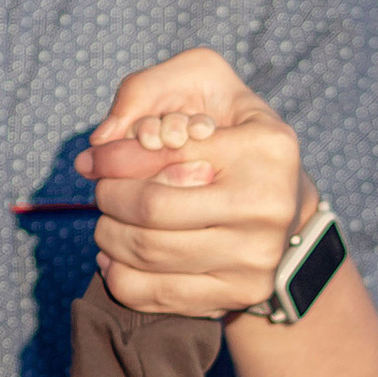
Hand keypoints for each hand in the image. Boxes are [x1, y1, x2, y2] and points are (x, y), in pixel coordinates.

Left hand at [75, 48, 307, 318]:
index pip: (164, 153)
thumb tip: (101, 141)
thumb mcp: (203, 82)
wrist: (283, 202)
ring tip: (107, 222)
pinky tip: (115, 258)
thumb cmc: (231, 134)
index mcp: (265, 147)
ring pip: (149, 252)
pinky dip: (121, 276)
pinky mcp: (241, 293)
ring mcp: (257, 257)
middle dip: (109, 199)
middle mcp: (267, 205)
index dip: (114, 159)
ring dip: (109, 236)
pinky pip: (156, 294)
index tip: (94, 162)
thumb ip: (147, 89)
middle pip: (152, 208)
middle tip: (102, 193)